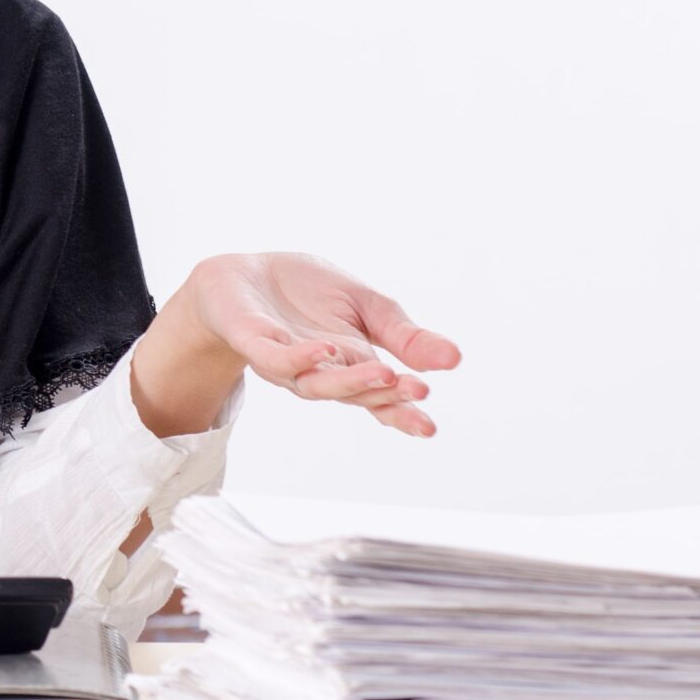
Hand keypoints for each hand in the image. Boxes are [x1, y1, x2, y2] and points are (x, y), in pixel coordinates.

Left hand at [176, 252, 463, 436]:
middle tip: (418, 390)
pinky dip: (300, 357)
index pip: (380, 397)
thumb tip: (455, 358)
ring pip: (316, 383)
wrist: (244, 273)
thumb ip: (404, 335)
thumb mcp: (367, 306)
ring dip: (349, 381)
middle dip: (385, 394)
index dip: (403, 414)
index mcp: (351, 365)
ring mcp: (285, 361)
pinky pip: (276, 358)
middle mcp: (319, 371)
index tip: (430, 427)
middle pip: (353, 394)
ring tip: (385, 372)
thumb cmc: (306, 293)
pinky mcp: (254, 342)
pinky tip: (325, 348)